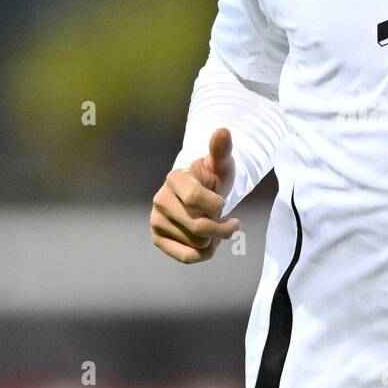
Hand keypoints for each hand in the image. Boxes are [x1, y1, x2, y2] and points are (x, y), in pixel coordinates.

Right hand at [150, 127, 241, 262]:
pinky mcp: (157, 238)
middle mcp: (160, 199)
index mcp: (175, 178)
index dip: (218, 206)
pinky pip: (186, 257)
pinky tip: (209, 243)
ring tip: (215, 228)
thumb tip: (223, 130)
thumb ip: (222, 149)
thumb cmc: (212, 177)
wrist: (199, 194)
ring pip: (197, 244)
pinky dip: (204, 254)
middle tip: (231, 223)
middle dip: (222, 228)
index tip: (224, 203)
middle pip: (199, 226)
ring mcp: (156, 220)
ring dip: (214, 240)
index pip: (196, 199)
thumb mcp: (221, 163)